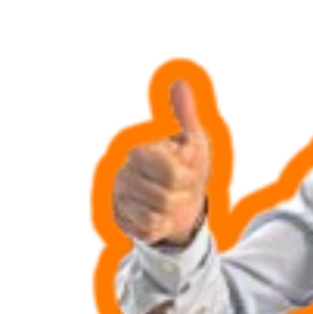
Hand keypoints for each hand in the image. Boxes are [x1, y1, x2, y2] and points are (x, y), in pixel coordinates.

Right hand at [113, 80, 209, 246]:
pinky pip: (147, 231)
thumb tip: (180, 82)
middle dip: (181, 196)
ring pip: (155, 215)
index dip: (186, 176)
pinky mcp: (121, 220)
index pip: (170, 171)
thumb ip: (185, 115)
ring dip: (171, 212)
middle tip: (181, 189)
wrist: (184, 202)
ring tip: (171, 202)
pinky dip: (160, 227)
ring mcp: (119, 197)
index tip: (188, 171)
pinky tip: (160, 216)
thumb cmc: (188, 167)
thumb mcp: (193, 142)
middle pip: (164, 197)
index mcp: (139, 151)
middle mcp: (123, 172)